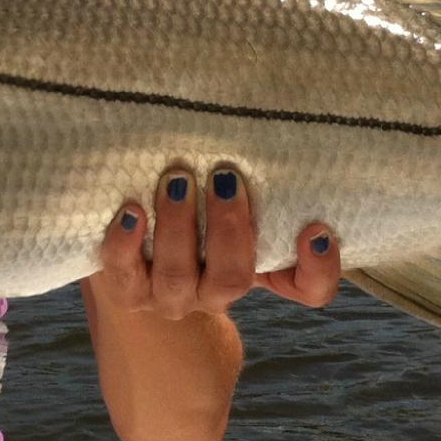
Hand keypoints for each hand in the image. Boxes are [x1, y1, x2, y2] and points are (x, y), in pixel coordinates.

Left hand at [96, 163, 339, 318]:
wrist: (137, 256)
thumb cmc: (196, 220)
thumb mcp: (233, 203)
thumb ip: (262, 187)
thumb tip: (282, 143)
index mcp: (255, 272)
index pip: (308, 289)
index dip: (318, 269)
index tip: (315, 230)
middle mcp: (214, 295)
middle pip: (232, 279)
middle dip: (228, 228)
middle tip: (224, 178)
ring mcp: (167, 297)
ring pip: (177, 277)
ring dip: (179, 226)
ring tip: (177, 180)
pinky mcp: (124, 288)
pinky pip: (122, 273)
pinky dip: (126, 243)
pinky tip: (131, 210)